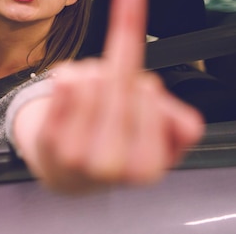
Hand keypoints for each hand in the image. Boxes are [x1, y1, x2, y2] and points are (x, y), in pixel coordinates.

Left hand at [12, 0, 203, 193]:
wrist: (65, 171)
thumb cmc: (115, 148)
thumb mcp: (155, 142)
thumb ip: (179, 128)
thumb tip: (189, 124)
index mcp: (144, 169)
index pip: (152, 106)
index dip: (147, 88)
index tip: (145, 83)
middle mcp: (108, 165)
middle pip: (118, 87)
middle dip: (119, 70)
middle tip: (117, 67)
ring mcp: (74, 153)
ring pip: (88, 81)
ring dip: (91, 70)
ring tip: (92, 81)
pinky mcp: (48, 137)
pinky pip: (62, 85)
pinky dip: (67, 73)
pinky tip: (69, 79)